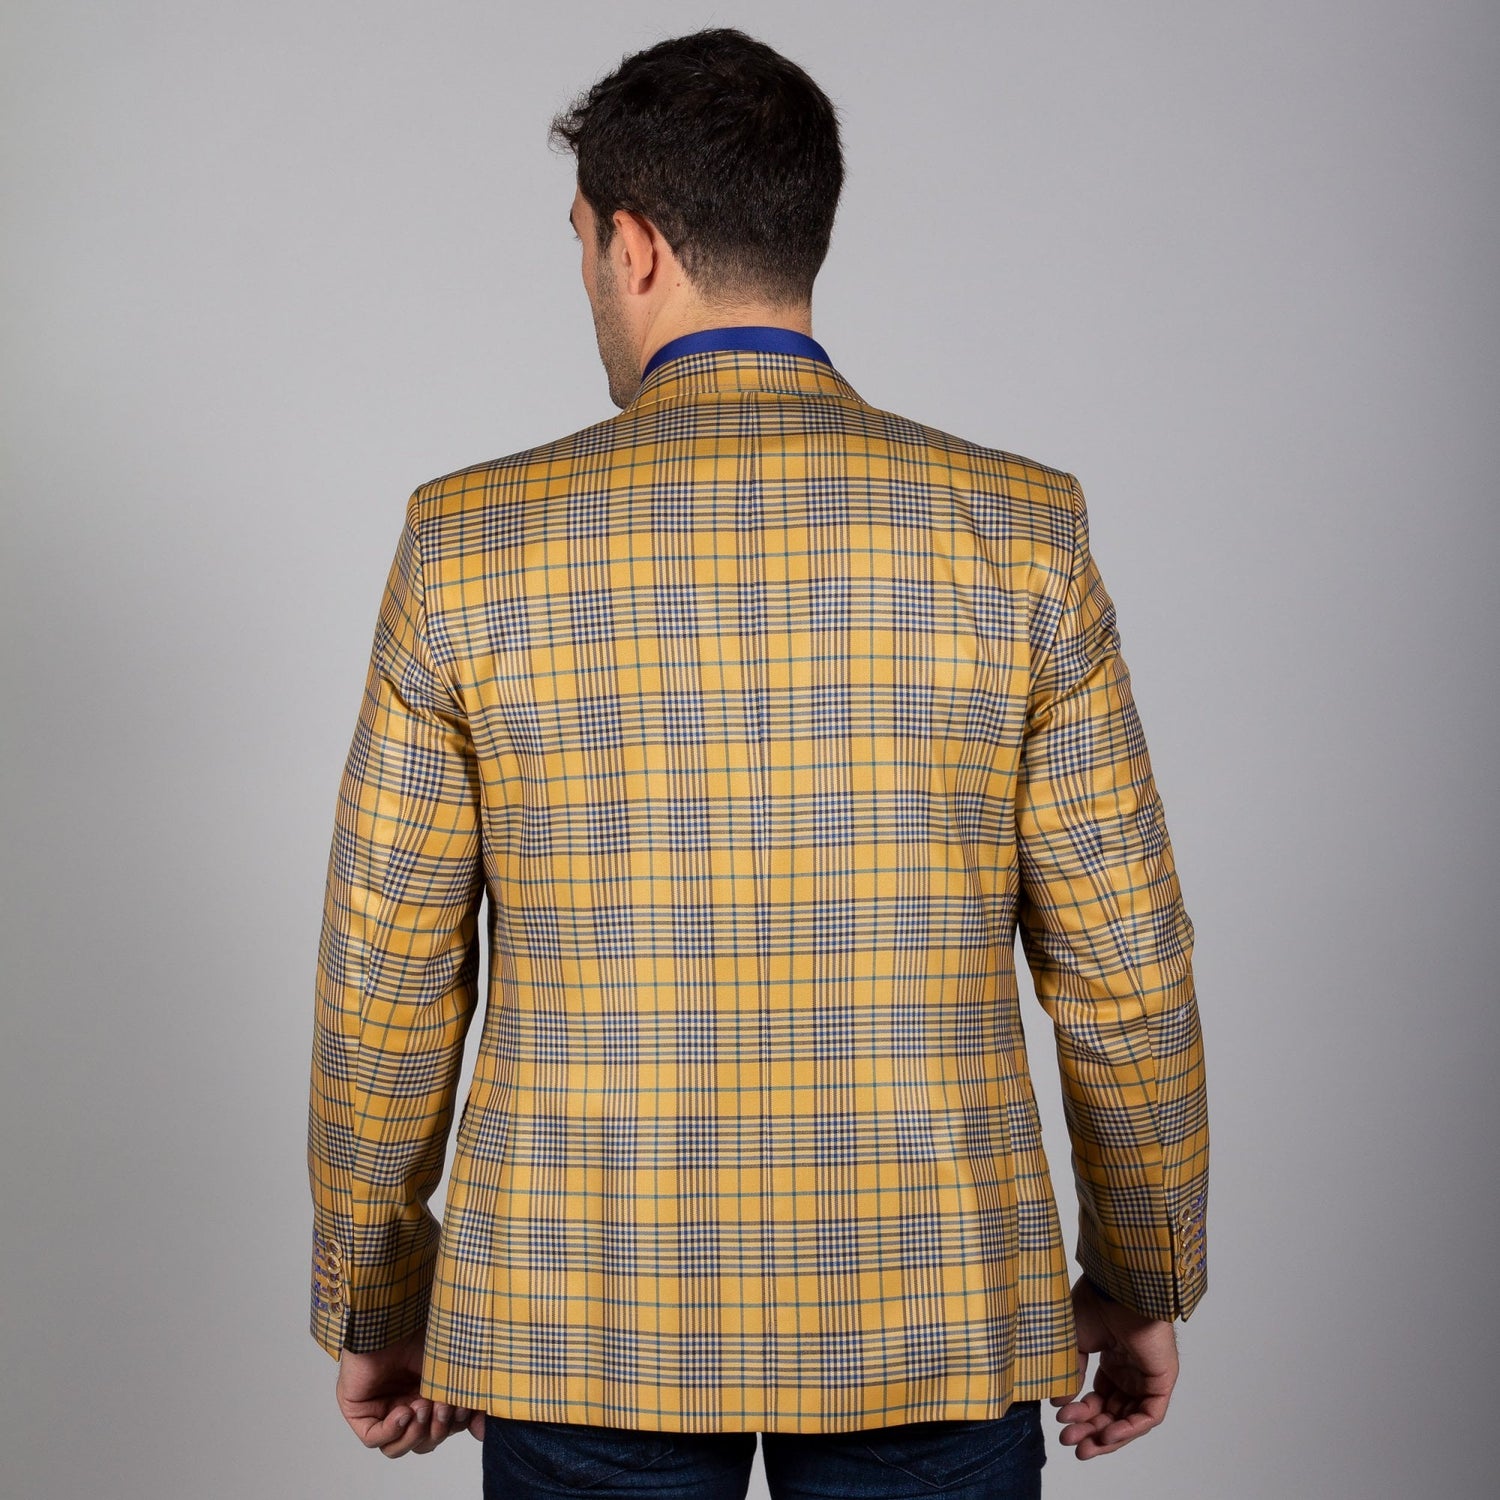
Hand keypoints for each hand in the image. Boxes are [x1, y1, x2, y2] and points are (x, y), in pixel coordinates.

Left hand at [334, 1326, 484, 1456]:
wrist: (392, 1315)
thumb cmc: (420, 1331)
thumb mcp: (449, 1370)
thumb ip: (464, 1398)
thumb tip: (481, 1431)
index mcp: (426, 1395)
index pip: (440, 1429)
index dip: (453, 1426)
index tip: (463, 1410)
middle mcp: (403, 1404)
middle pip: (421, 1442)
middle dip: (435, 1431)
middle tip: (442, 1408)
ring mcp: (379, 1409)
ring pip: (396, 1447)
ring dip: (414, 1435)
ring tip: (422, 1408)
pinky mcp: (358, 1410)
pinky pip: (373, 1438)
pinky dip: (392, 1430)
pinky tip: (404, 1411)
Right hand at [1050, 1274, 1178, 1459]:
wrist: (1116, 1286)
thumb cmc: (1095, 1301)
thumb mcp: (1073, 1342)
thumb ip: (1070, 1373)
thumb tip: (1059, 1401)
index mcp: (1112, 1357)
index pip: (1099, 1397)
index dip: (1080, 1413)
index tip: (1059, 1419)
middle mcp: (1131, 1369)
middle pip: (1112, 1411)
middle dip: (1090, 1429)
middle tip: (1068, 1442)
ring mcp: (1147, 1375)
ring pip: (1130, 1418)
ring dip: (1107, 1435)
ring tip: (1083, 1446)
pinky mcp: (1162, 1379)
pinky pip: (1149, 1414)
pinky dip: (1129, 1428)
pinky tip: (1106, 1435)